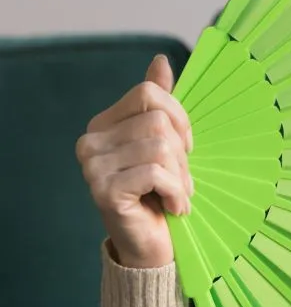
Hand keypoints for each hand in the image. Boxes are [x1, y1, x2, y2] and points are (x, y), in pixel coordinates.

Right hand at [76, 54, 192, 268]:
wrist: (153, 245)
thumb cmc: (161, 192)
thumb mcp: (166, 143)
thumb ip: (160, 103)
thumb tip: (160, 62)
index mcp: (103, 125)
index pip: (149, 93)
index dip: (179, 118)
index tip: (184, 147)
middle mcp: (90, 142)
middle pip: (158, 121)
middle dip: (183, 154)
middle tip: (180, 180)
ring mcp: (93, 167)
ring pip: (161, 146)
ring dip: (182, 176)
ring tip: (177, 195)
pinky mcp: (104, 190)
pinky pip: (157, 172)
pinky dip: (176, 191)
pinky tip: (174, 207)